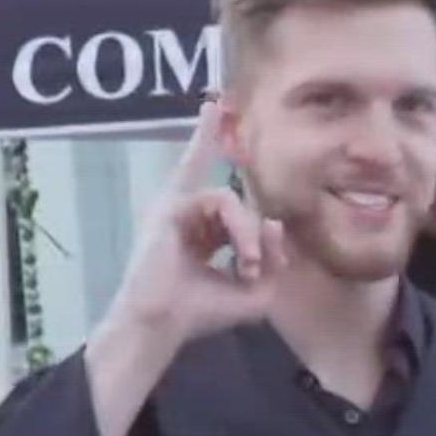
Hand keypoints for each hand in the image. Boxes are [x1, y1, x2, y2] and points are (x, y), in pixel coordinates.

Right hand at [102, 100, 286, 352]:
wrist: (161, 325)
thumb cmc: (199, 313)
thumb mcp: (254, 292)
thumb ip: (273, 260)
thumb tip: (274, 224)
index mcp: (198, 233)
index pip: (217, 193)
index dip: (213, 149)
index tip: (217, 110)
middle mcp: (186, 216)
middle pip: (223, 193)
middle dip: (242, 220)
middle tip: (251, 269)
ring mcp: (176, 209)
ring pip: (229, 201)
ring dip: (247, 234)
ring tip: (248, 266)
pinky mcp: (170, 208)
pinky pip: (219, 199)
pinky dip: (238, 228)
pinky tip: (242, 254)